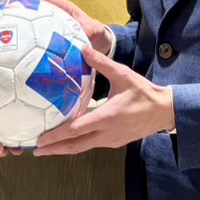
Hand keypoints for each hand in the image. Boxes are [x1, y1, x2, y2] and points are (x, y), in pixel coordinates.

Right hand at [20, 0, 113, 55]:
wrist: (100, 44)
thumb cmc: (97, 33)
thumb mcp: (94, 29)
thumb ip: (89, 30)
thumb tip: (83, 34)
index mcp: (66, 10)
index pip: (49, 0)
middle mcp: (59, 17)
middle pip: (39, 11)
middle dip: (26, 10)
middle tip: (11, 10)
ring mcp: (55, 28)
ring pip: (38, 25)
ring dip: (27, 25)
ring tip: (12, 27)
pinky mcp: (55, 39)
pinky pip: (42, 38)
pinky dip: (34, 40)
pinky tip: (23, 47)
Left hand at [32, 47, 173, 154]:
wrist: (164, 111)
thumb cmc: (144, 93)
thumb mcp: (123, 75)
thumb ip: (102, 63)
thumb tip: (83, 49)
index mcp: (106, 118)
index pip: (75, 130)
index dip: (56, 136)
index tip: (40, 140)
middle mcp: (106, 134)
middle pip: (74, 146)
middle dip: (54, 150)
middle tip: (35, 150)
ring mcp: (110, 140)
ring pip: (82, 148)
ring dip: (64, 149)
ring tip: (47, 148)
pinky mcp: (114, 142)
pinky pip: (91, 145)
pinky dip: (77, 144)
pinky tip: (68, 140)